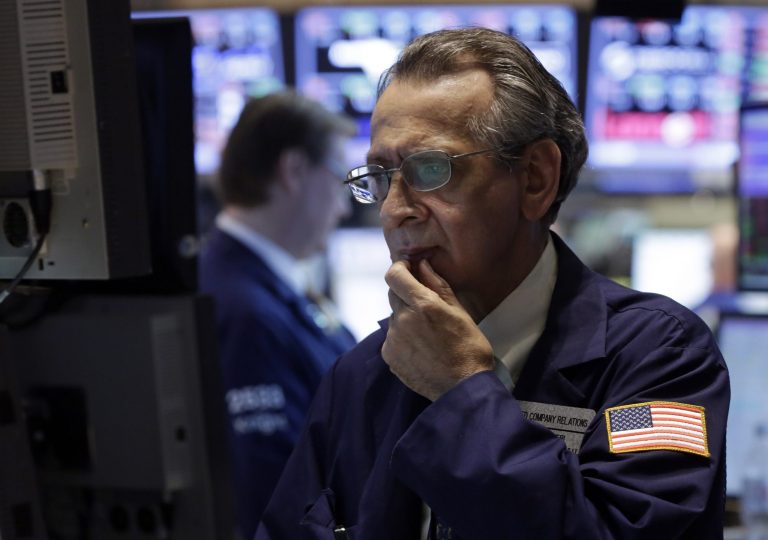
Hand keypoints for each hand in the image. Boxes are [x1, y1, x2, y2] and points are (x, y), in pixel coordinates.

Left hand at [382, 258, 494, 400]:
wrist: (462, 388)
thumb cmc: (468, 347)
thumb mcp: (459, 312)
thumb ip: (437, 285)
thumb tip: (422, 264)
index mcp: (422, 305)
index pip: (394, 275)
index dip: (399, 268)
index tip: (408, 268)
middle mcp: (402, 320)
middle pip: (393, 295)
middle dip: (406, 294)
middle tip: (425, 306)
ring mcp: (393, 339)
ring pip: (394, 317)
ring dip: (405, 318)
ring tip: (427, 334)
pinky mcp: (389, 355)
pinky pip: (392, 337)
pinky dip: (403, 337)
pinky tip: (421, 348)